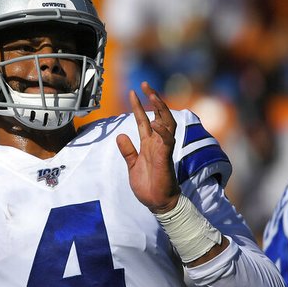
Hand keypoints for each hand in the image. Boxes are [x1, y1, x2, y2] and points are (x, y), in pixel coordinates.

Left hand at [116, 82, 179, 213]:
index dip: (139, 106)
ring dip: (160, 108)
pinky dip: (162, 130)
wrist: (157, 202)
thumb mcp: (132, 165)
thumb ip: (127, 151)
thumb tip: (120, 135)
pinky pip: (167, 140)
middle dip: (152, 99)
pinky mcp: (166, 157)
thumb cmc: (148, 185)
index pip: (144, 120)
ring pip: (167, 122)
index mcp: (149, 144)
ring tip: (152, 95)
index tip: (133, 91)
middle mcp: (157, 143)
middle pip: (158, 115)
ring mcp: (163, 148)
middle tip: (144, 84)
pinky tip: (155, 122)